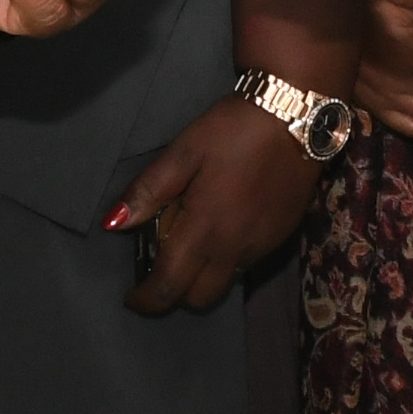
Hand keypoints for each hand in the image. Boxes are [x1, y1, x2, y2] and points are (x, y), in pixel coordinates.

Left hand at [108, 96, 317, 312]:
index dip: (147, 299)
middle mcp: (236, 248)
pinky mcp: (283, 235)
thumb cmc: (233, 130)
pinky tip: (226, 225)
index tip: (131, 298)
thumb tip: (113, 224)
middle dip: (176, 293)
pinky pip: (249, 263)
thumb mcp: (184, 151)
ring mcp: (263, 245)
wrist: (299, 114)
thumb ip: (148, 191)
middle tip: (162, 266)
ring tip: (193, 240)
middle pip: (200, 298)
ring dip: (204, 276)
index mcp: (206, 230)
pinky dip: (229, 258)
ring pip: (227, 282)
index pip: (169, 285)